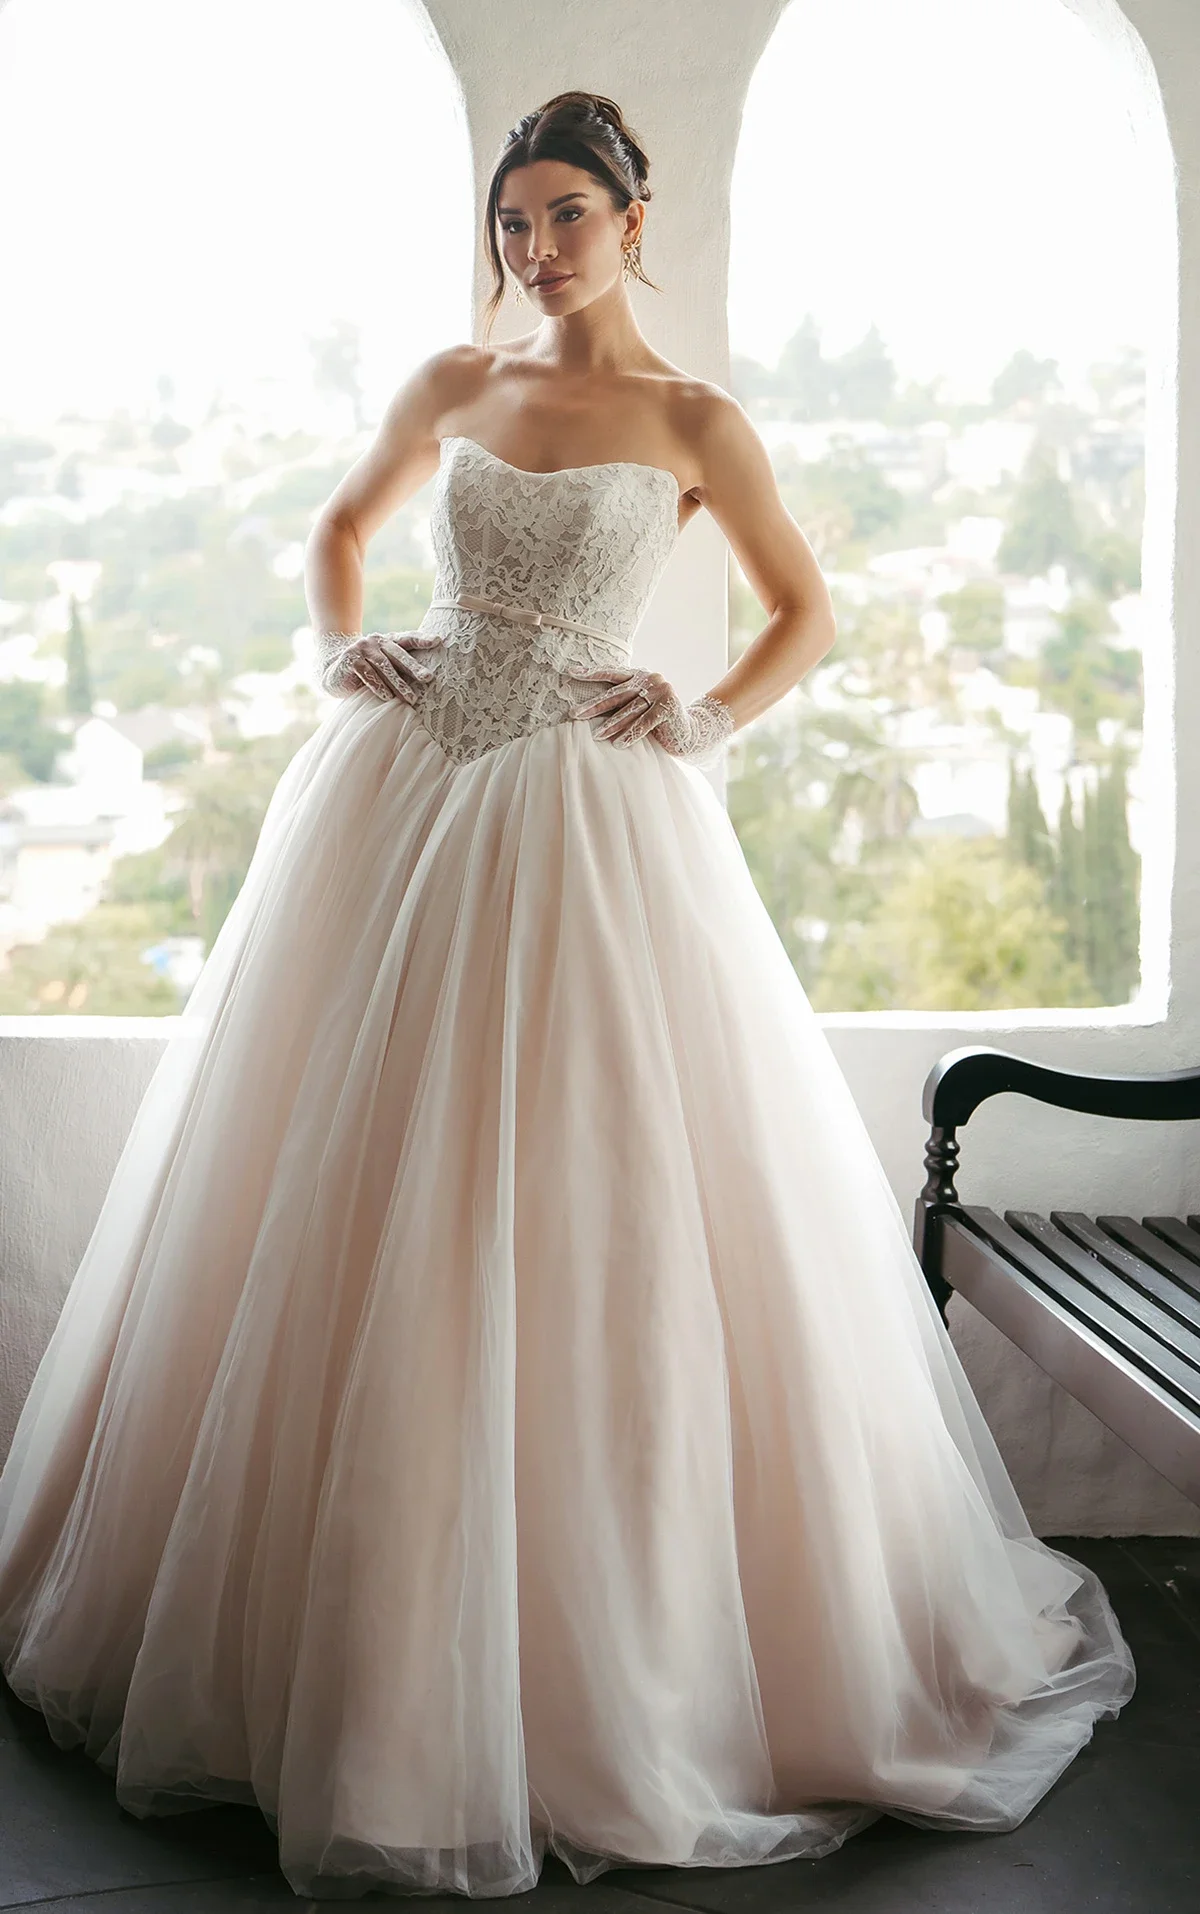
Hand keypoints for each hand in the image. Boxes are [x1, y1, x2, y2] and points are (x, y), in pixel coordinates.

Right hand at [318, 630, 445, 701]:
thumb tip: (428, 679)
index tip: (438, 641)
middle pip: (398, 654)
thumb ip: (399, 667)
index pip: (407, 639)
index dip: (422, 639)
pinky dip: (378, 686)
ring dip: (398, 684)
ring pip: (384, 667)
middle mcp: (376, 642)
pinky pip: (368, 674)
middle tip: (428, 678)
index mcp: (387, 641)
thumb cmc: (366, 671)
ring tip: (411, 699)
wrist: (333, 670)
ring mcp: (362, 649)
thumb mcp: (383, 666)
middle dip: (414, 667)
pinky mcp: (351, 660)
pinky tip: (387, 697)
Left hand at [565, 665, 734, 766]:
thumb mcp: (638, 707)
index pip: (611, 673)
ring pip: (629, 710)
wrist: (689, 733)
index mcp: (640, 675)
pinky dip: (631, 735)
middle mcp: (650, 679)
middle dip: (594, 705)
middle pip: (616, 693)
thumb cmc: (658, 722)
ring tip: (596, 736)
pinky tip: (618, 745)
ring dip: (611, 725)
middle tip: (574, 714)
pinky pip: (645, 723)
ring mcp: (661, 691)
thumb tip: (588, 707)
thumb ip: (622, 701)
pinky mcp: (668, 707)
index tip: (571, 673)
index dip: (591, 673)